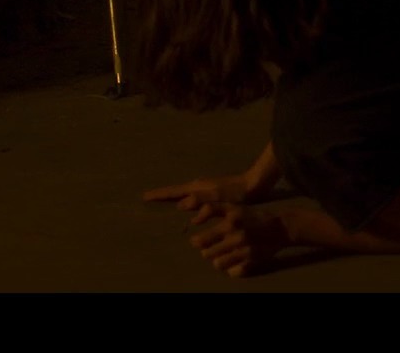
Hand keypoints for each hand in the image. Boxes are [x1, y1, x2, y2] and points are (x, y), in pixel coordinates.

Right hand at [143, 172, 258, 208]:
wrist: (255, 185)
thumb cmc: (237, 192)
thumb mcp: (218, 197)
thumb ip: (200, 201)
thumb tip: (180, 205)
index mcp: (197, 187)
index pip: (173, 191)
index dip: (158, 195)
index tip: (143, 197)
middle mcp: (199, 187)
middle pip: (176, 192)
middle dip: (163, 197)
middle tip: (148, 200)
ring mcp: (206, 190)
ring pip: (185, 197)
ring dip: (174, 200)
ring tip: (164, 207)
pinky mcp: (214, 196)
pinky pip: (195, 202)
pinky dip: (188, 206)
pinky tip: (190, 213)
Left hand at [188, 202, 288, 277]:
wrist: (280, 227)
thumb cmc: (253, 216)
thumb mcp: (235, 207)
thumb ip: (214, 210)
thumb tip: (193, 221)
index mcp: (230, 220)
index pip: (203, 232)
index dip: (196, 238)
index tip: (196, 237)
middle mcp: (236, 234)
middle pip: (206, 252)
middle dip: (206, 250)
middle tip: (210, 247)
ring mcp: (243, 249)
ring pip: (217, 263)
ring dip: (218, 260)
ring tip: (223, 255)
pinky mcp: (250, 260)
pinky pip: (232, 271)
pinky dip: (231, 268)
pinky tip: (235, 261)